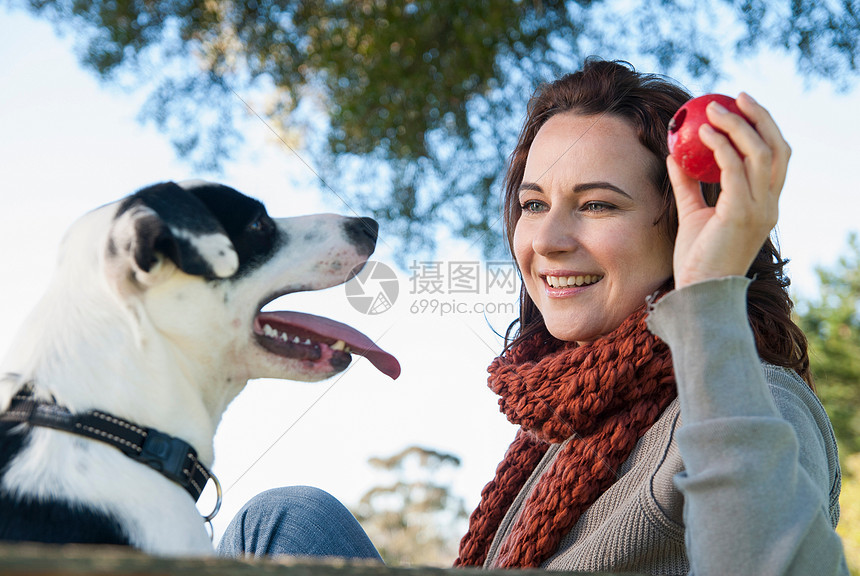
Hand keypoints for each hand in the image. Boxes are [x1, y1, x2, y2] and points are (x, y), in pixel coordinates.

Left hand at [667, 92, 790, 288]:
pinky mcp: (742, 215)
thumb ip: (687, 185)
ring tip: (712, 110)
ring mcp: (759, 210)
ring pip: (760, 153)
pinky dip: (722, 146)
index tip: (741, 107)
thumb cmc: (697, 259)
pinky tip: (704, 133)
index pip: (775, 158)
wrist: (699, 293)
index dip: (763, 128)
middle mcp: (769, 205)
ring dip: (737, 125)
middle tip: (736, 97)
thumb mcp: (692, 215)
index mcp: (764, 205)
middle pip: (777, 148)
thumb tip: (674, 156)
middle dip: (760, 117)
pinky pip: (735, 170)